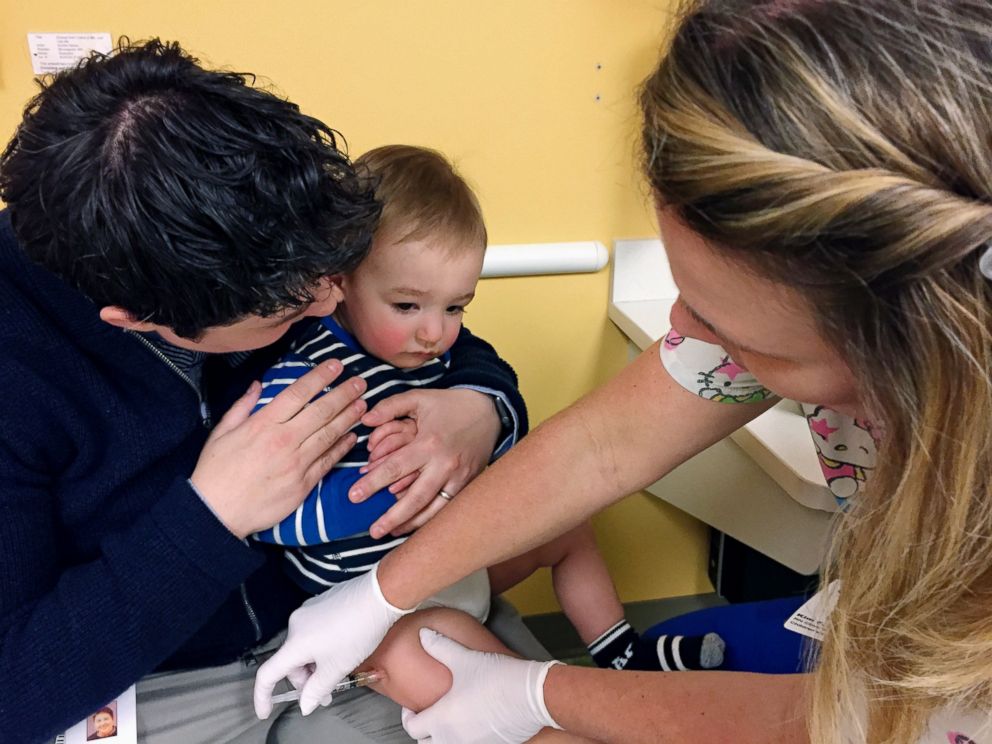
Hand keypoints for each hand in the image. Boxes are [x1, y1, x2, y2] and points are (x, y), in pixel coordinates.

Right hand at [191, 361, 366, 537]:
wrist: (216, 513)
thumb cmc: (215, 472)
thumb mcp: (221, 432)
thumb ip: (243, 406)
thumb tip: (258, 384)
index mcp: (263, 424)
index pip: (299, 393)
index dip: (321, 376)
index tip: (336, 365)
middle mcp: (283, 440)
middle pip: (321, 411)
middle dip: (344, 394)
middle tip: (360, 382)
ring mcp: (296, 463)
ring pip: (330, 435)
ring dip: (349, 417)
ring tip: (363, 404)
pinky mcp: (303, 484)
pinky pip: (328, 461)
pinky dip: (342, 448)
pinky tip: (353, 437)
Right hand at [253, 565, 410, 718]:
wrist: (379, 595)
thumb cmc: (359, 630)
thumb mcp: (338, 667)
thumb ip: (318, 689)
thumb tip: (306, 704)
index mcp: (295, 643)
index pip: (267, 674)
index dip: (263, 697)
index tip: (265, 711)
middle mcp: (296, 624)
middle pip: (290, 661)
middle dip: (306, 680)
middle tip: (328, 692)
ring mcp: (308, 611)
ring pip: (303, 647)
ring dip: (315, 664)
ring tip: (339, 668)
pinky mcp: (320, 603)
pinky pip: (312, 632)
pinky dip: (321, 646)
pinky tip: (342, 647)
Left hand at [350, 389, 501, 537]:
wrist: (488, 410)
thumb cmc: (449, 405)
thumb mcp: (419, 398)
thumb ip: (390, 406)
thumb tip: (364, 419)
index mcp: (428, 443)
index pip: (394, 468)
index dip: (372, 483)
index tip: (353, 496)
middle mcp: (444, 464)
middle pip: (414, 497)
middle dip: (391, 516)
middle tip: (372, 530)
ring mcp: (459, 477)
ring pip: (433, 509)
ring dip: (411, 524)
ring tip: (390, 533)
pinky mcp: (468, 483)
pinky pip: (448, 507)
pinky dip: (431, 519)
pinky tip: (415, 525)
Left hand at [401, 629, 561, 742]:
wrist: (533, 696)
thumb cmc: (497, 678)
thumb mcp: (464, 658)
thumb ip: (440, 646)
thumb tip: (424, 634)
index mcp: (442, 721)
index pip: (413, 728)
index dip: (408, 716)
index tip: (413, 705)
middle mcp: (454, 740)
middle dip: (424, 731)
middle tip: (430, 714)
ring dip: (444, 738)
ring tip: (450, 719)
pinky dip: (466, 739)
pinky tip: (473, 722)